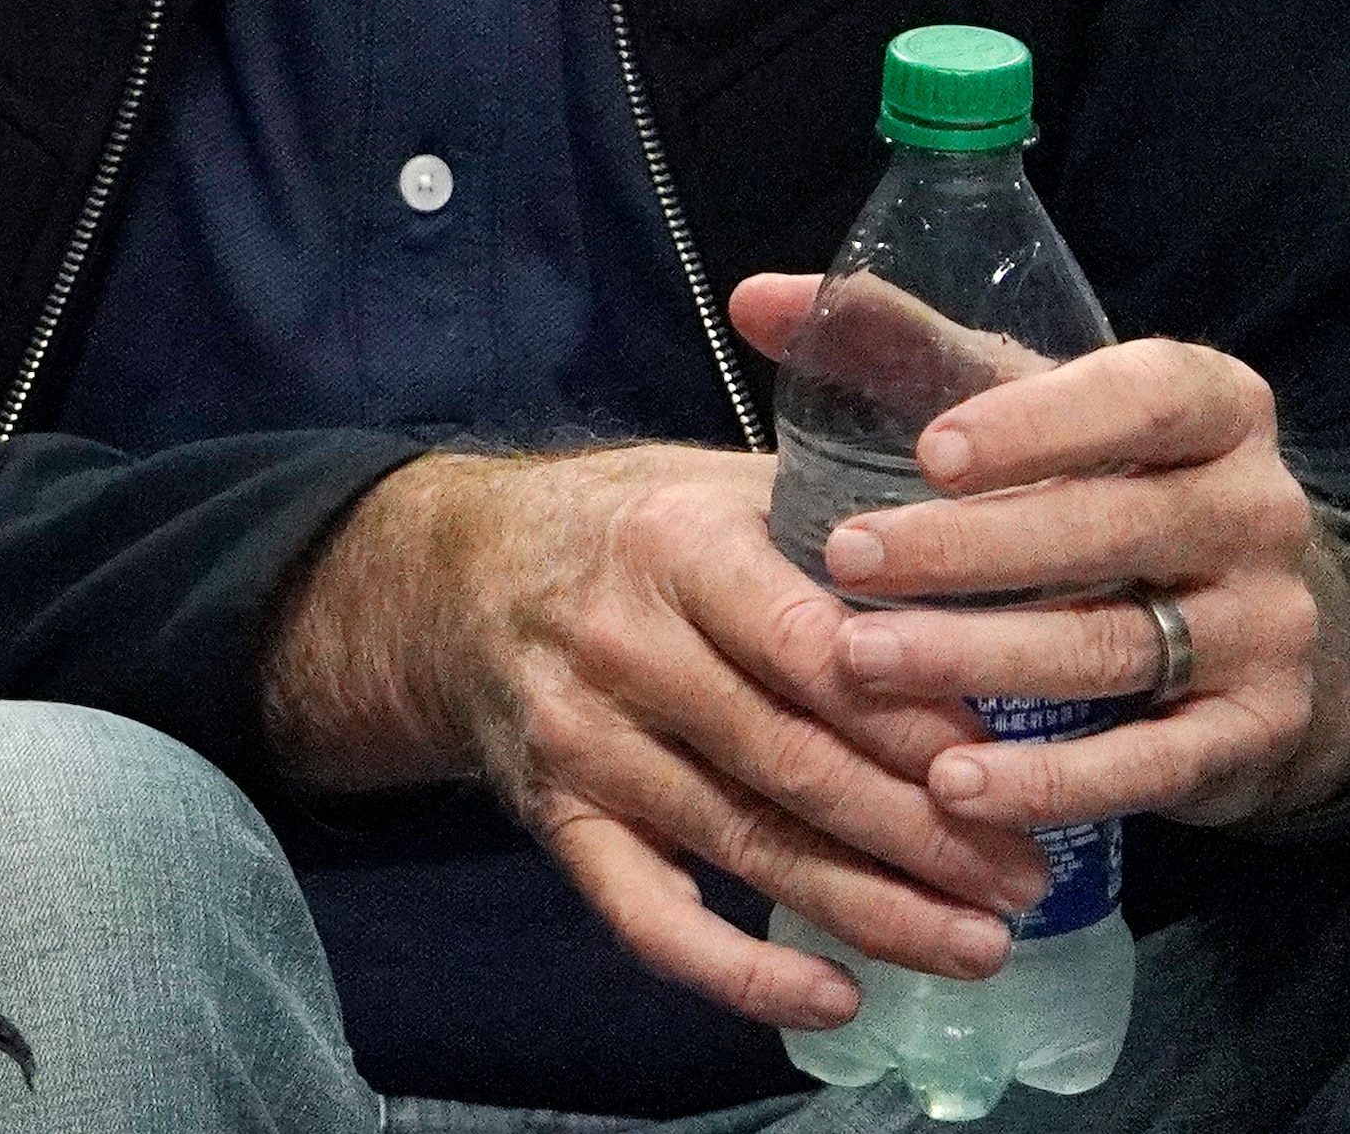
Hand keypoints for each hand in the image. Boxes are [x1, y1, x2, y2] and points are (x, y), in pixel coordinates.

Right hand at [267, 444, 1047, 1028]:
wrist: (453, 574)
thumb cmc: (627, 527)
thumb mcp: (720, 483)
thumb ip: (846, 524)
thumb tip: (1011, 561)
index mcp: (675, 549)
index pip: (811, 650)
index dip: (915, 724)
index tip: (1013, 770)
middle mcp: (621, 647)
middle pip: (792, 764)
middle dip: (925, 834)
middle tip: (1029, 880)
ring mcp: (583, 742)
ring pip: (745, 845)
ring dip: (874, 911)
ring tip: (982, 947)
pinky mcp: (557, 818)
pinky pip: (647, 917)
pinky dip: (740, 973)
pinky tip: (835, 998)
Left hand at [738, 272, 1344, 835]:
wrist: (1242, 616)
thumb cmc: (1092, 480)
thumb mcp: (1022, 398)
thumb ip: (900, 345)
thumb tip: (757, 299)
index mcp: (1212, 407)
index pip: (1143, 398)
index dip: (1040, 425)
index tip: (931, 452)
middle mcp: (1256, 511)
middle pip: (1113, 530)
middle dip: (971, 552)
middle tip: (844, 561)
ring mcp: (1266, 627)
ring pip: (1117, 647)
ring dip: (981, 661)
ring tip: (860, 665)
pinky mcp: (1255, 731)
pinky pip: (1152, 763)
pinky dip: (1051, 779)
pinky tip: (952, 786)